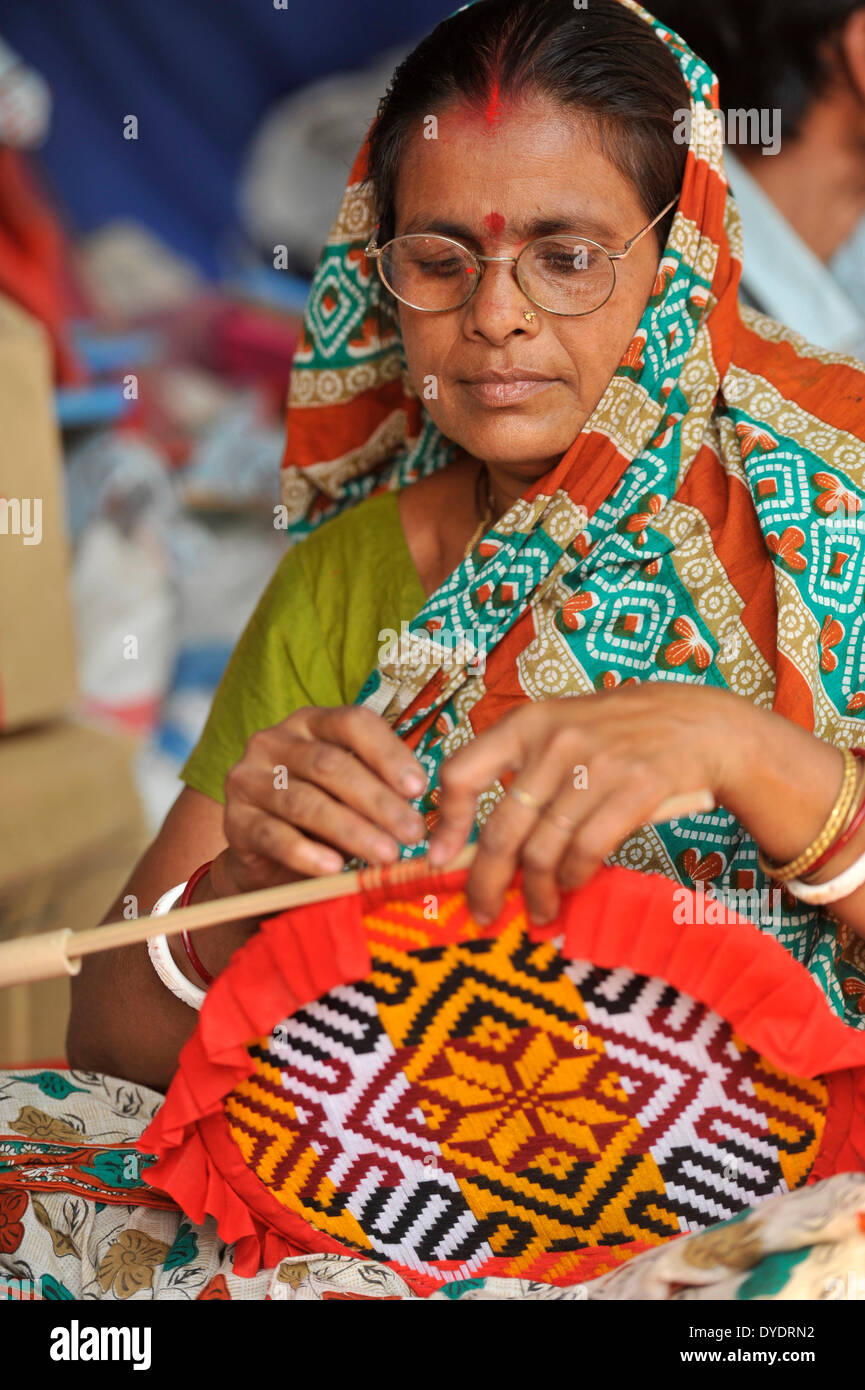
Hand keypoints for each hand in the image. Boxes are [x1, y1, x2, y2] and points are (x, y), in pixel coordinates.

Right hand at [210, 706, 427, 896]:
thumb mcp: (350, 793)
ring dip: (352, 830)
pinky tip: (336, 868)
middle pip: (330, 765)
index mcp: (311, 722)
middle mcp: (274, 741)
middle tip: (414, 833)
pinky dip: (307, 853)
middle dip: (378, 801)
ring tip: (387, 856)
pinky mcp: (234, 821)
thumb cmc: (321, 815)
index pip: (353, 723)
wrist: (264, 856)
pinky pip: (273, 836)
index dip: (389, 753)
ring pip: (306, 802)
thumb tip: (426, 807)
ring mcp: (249, 779)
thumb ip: (379, 788)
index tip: (421, 788)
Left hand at [427, 684, 746, 924]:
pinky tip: (574, 886)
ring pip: (544, 848)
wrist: (700, 723)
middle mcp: (554, 741)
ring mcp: (596, 764)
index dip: (446, 821)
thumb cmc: (621, 733)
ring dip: (538, 891)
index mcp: (526, 722)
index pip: (461, 771)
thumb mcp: (562, 727)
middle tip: (483, 911)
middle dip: (488, 881)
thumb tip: (478, 840)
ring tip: (540, 911)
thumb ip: (523, 770)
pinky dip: (575, 878)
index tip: (441, 857)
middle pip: (503, 828)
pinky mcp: (635, 787)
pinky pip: (587, 849)